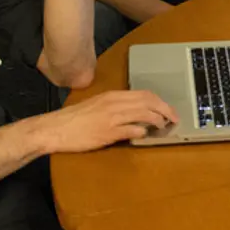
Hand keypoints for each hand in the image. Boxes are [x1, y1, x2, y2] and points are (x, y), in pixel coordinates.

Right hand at [35, 90, 177, 154]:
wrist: (55, 128)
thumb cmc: (74, 119)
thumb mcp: (97, 105)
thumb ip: (115, 106)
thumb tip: (134, 112)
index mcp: (112, 95)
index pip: (143, 94)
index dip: (160, 101)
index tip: (168, 109)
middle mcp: (114, 103)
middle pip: (148, 102)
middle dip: (165, 110)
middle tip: (174, 119)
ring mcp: (111, 118)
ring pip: (143, 114)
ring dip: (157, 121)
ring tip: (163, 127)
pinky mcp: (107, 132)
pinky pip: (131, 130)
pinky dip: (142, 132)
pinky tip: (145, 135)